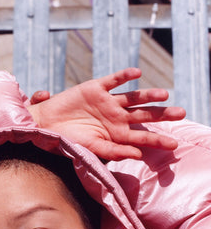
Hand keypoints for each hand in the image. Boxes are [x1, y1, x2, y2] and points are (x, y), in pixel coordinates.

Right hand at [27, 68, 185, 160]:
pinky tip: (137, 74)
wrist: (48, 126)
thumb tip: (138, 154)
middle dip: (162, 114)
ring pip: (132, 97)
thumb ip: (115, 151)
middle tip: (181, 113)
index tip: (174, 145)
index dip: (157, 140)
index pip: (141, 137)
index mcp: (116, 134)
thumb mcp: (92, 149)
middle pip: (144, 114)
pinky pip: (114, 80)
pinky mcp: (96, 88)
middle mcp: (115, 117)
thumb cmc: (68, 141)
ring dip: (148, 96)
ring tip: (164, 95)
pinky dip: (124, 76)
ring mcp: (107, 102)